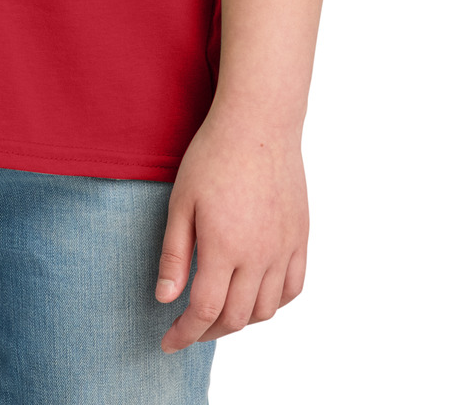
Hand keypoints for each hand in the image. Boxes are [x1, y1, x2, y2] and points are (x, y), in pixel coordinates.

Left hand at [155, 108, 307, 350]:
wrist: (258, 123)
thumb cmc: (213, 155)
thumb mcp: (181, 202)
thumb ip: (174, 255)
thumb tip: (165, 300)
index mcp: (225, 247)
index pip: (205, 311)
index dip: (184, 334)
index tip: (167, 342)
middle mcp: (259, 255)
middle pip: (236, 317)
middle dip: (208, 332)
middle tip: (188, 328)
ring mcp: (284, 248)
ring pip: (266, 310)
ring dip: (241, 321)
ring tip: (219, 313)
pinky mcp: (300, 237)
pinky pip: (293, 287)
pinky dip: (274, 303)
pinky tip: (256, 297)